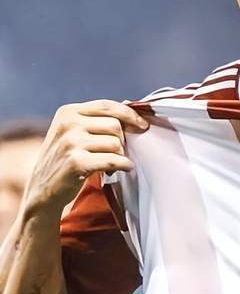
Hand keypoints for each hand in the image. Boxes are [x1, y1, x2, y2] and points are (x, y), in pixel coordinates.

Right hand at [23, 100, 147, 216]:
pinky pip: (113, 160)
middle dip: (122, 140)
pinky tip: (124, 168)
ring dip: (120, 155)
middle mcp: (68, 124)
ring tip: (110, 163)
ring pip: (115, 143)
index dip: (129, 114)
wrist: (42, 190)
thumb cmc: (66, 159)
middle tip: (117, 152)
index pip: (107, 106)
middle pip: (115, 125)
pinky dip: (123, 165)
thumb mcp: (74, 132)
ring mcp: (70, 142)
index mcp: (68, 112)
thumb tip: (130, 103)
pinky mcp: (76, 162)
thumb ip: (98, 118)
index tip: (143, 125)